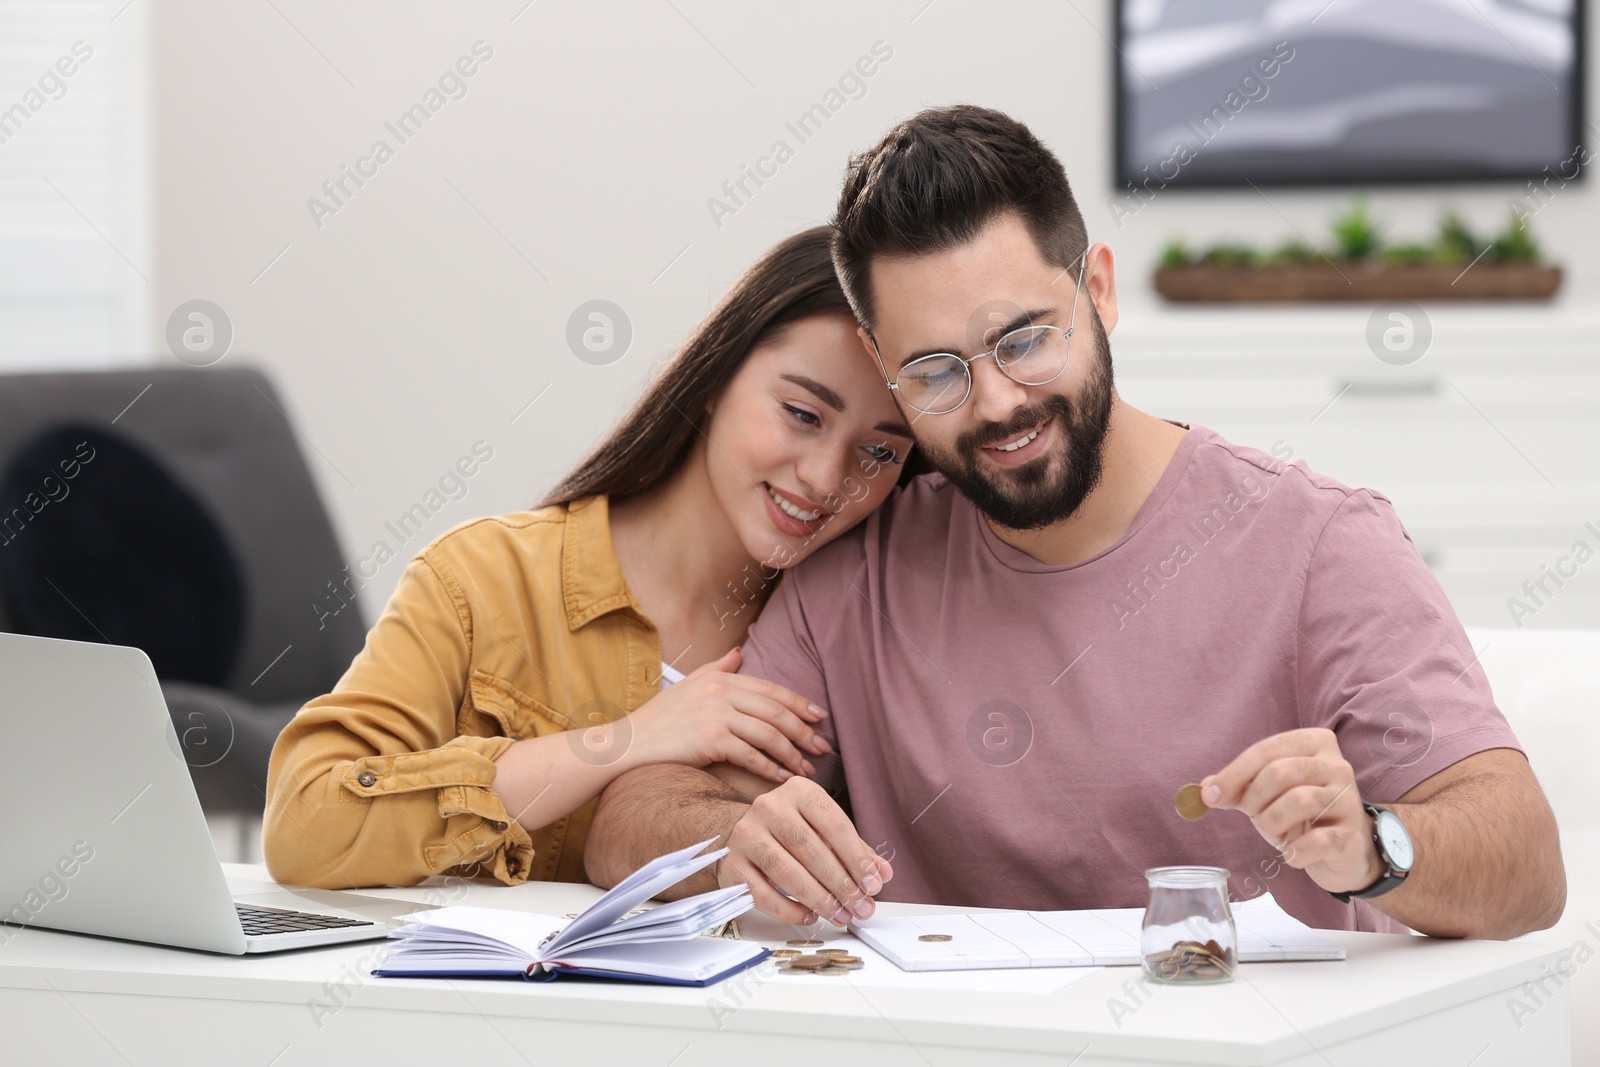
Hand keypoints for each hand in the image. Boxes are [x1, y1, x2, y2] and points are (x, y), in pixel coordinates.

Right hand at [626, 648, 831, 782]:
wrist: (628, 744)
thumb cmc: (659, 719)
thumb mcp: (688, 685)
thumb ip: (717, 668)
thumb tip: (739, 653)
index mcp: (720, 679)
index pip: (770, 689)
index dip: (799, 703)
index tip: (819, 716)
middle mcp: (721, 692)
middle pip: (776, 711)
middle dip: (804, 730)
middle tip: (823, 746)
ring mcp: (716, 715)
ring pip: (768, 734)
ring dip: (792, 753)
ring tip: (807, 768)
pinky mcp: (710, 740)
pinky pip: (751, 755)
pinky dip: (771, 768)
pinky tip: (782, 778)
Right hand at [716, 777, 892, 926]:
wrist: (739, 829)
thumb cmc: (790, 830)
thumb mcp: (823, 829)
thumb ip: (854, 849)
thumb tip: (882, 874)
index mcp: (799, 792)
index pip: (834, 824)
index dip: (857, 858)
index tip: (873, 884)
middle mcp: (770, 807)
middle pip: (811, 850)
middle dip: (841, 884)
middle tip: (860, 906)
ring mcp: (747, 834)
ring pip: (787, 872)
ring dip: (819, 899)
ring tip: (840, 915)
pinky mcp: (732, 862)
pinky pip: (762, 893)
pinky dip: (789, 910)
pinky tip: (809, 916)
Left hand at [1201, 727, 1383, 894]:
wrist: (1345, 850)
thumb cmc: (1300, 815)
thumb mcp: (1266, 794)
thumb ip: (1238, 787)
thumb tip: (1207, 789)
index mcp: (1315, 743)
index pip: (1267, 750)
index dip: (1234, 773)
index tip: (1210, 795)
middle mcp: (1337, 765)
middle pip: (1281, 772)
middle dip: (1253, 798)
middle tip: (1250, 814)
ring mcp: (1349, 800)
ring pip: (1300, 801)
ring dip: (1272, 823)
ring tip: (1275, 833)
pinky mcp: (1353, 835)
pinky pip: (1316, 841)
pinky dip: (1294, 851)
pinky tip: (1292, 853)